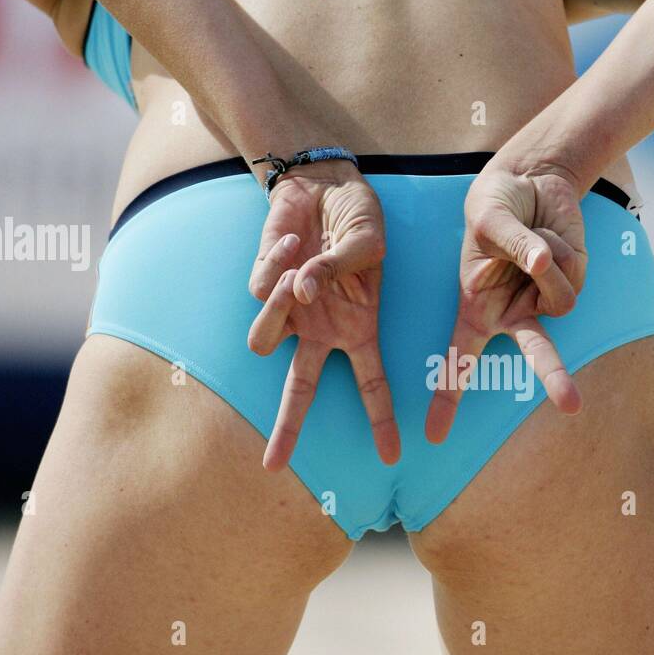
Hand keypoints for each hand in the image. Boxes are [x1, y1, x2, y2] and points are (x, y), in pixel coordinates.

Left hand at [247, 159, 400, 470]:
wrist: (321, 185)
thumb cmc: (357, 219)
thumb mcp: (367, 243)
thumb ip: (338, 270)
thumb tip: (302, 292)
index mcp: (359, 329)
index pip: (372, 385)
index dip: (382, 422)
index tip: (392, 457)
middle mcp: (321, 331)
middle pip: (301, 392)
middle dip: (288, 430)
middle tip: (273, 469)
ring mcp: (289, 313)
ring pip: (265, 342)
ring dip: (280, 309)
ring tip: (302, 268)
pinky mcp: (263, 288)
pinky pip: (261, 291)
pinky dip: (280, 261)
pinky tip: (295, 242)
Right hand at [425, 160, 588, 443]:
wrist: (531, 182)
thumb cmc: (495, 205)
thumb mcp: (489, 218)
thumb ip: (513, 243)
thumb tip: (544, 266)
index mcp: (477, 308)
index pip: (459, 358)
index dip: (447, 397)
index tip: (432, 436)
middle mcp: (513, 313)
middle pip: (535, 353)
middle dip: (554, 377)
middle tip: (572, 407)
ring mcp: (546, 301)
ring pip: (562, 301)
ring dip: (548, 263)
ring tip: (533, 241)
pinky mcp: (574, 283)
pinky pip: (575, 274)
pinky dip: (563, 250)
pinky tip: (550, 237)